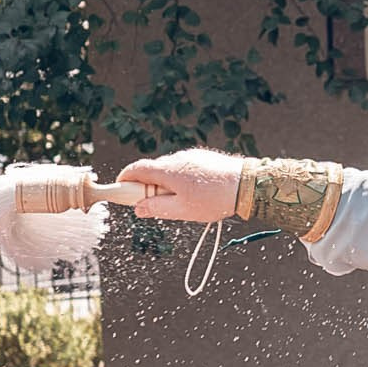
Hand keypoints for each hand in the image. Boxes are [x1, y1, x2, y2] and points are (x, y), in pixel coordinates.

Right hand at [118, 149, 241, 222]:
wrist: (247, 184)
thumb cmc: (214, 199)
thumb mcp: (181, 210)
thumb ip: (156, 208)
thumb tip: (138, 209)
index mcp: (168, 170)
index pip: (136, 168)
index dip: (125, 178)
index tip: (120, 188)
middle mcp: (177, 158)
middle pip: (152, 170)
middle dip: (146, 185)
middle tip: (151, 203)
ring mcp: (191, 156)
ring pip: (170, 169)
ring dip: (166, 183)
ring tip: (180, 202)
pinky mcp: (204, 158)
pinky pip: (184, 168)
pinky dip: (180, 179)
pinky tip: (194, 193)